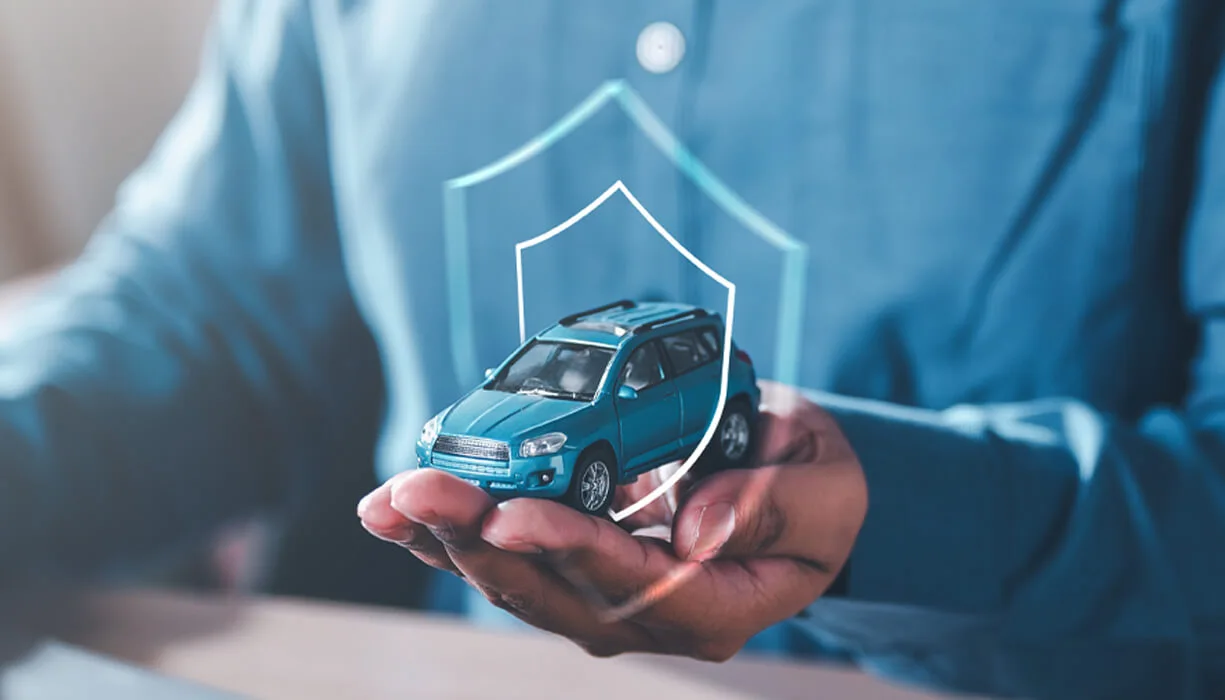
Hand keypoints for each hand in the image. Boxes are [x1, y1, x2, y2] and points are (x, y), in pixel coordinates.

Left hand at [358, 381, 867, 660]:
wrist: (800, 497)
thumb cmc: (817, 489)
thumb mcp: (825, 489)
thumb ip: (769, 508)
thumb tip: (692, 530)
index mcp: (716, 604)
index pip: (632, 585)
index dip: (568, 548)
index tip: (510, 514)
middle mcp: (649, 614)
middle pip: (552, 590)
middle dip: (477, 541)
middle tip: (416, 492)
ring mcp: (607, 596)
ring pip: (517, 581)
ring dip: (448, 540)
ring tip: (389, 500)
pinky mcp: (580, 566)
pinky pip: (511, 557)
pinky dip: (454, 533)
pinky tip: (401, 509)